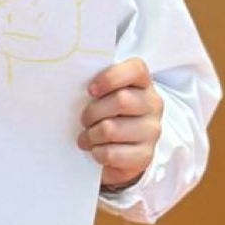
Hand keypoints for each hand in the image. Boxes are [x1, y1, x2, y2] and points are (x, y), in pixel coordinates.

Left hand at [77, 57, 162, 190]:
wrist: (125, 147)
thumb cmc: (109, 111)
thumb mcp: (107, 93)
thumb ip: (98, 83)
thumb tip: (72, 80)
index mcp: (143, 82)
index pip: (136, 69)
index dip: (111, 78)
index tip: (90, 90)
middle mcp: (153, 104)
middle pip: (121, 101)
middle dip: (93, 112)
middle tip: (83, 120)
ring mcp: (152, 130)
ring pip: (112, 129)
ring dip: (91, 135)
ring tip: (86, 137)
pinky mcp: (146, 155)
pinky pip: (112, 153)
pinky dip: (97, 152)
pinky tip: (96, 150)